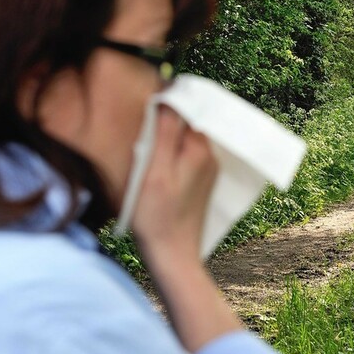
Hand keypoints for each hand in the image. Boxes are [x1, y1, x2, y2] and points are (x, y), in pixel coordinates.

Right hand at [130, 104, 217, 264]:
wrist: (173, 257)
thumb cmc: (157, 216)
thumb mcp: (154, 171)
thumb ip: (165, 133)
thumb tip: (169, 96)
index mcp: (199, 149)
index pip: (187, 107)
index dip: (167, 99)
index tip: (146, 98)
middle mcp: (209, 156)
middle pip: (189, 121)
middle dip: (169, 114)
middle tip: (144, 117)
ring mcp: (207, 169)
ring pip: (188, 137)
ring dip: (170, 133)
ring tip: (147, 136)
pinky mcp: (201, 182)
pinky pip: (188, 154)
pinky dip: (174, 149)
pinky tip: (157, 157)